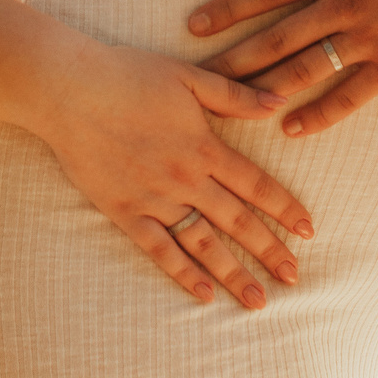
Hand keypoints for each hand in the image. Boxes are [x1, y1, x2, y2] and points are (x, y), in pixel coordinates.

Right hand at [23, 43, 314, 308]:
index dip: (285, 208)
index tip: (308, 231)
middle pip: (237, 222)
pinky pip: (159, 251)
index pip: (256, 185)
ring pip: (203, 244)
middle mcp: (186, 179)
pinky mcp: (125, 212)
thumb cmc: (127, 75)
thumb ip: (234, 95)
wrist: (68, 91)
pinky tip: (204, 296)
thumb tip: (279, 103)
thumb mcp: (189, 76)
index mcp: (204, 146)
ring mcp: (155, 199)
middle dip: (270, 250)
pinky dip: (183, 274)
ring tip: (259, 301)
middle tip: (295, 277)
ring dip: (233, 274)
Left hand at [188, 0, 377, 137]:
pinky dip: (318, 115)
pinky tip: (288, 129)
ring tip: (230, 107)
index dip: (230, 7)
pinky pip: (348, 97)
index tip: (194, 24)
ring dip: (263, 88)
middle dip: (233, 58)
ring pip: (304, 69)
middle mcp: (345, 5)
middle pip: (277, 36)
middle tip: (197, 78)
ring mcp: (368, 40)